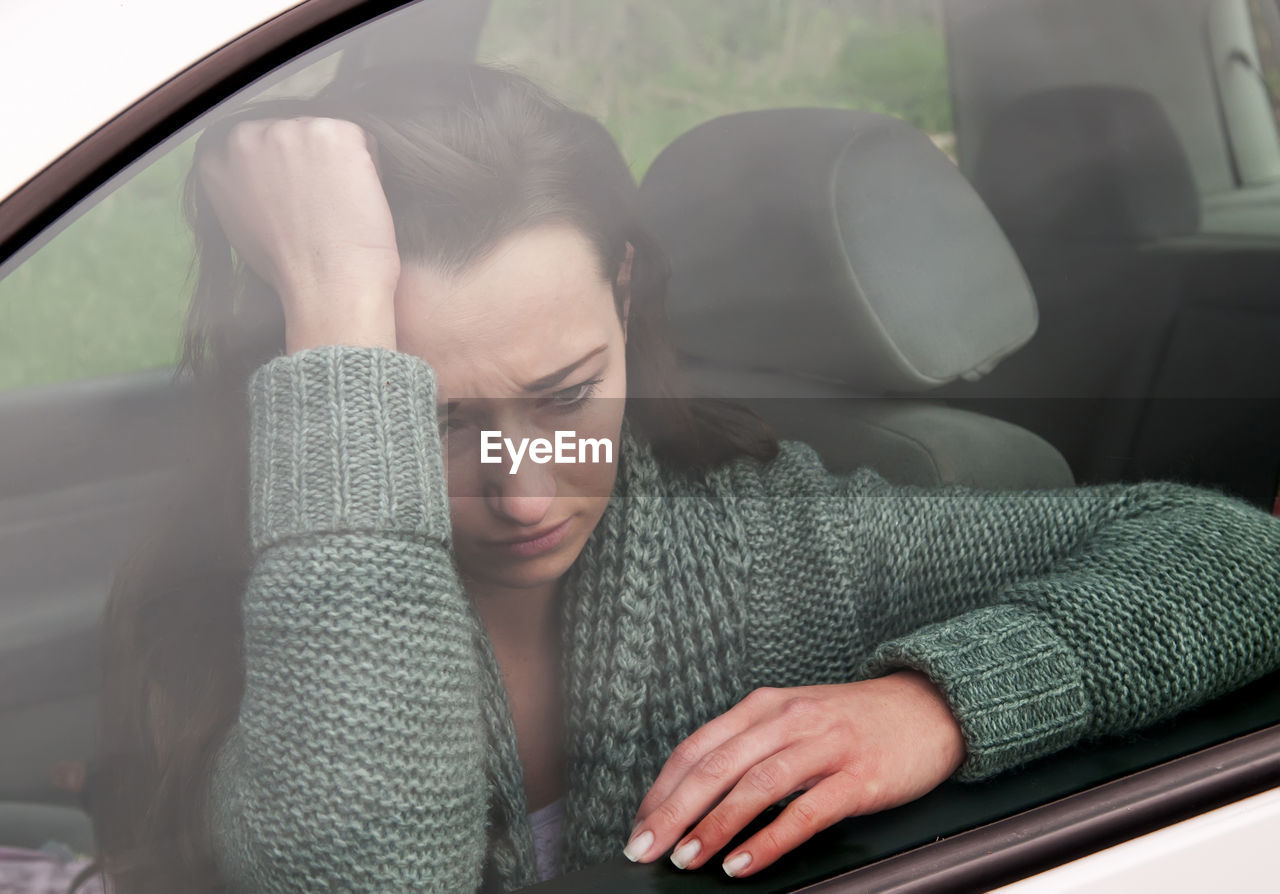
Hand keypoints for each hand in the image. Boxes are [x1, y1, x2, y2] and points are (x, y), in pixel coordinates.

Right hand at [197, 116, 399, 352]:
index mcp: (219, 156)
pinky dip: (370, 166)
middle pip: (294, 131)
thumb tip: (259, 176)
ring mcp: (290, 129)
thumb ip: (242, 186)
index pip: (259, 140)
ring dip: (341, 163)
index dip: (286, 168)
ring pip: (328, 134)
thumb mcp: (241, 224)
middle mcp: (247, 135)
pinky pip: (362, 139)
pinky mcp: (333, 131)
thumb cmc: (291, 269)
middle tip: (323, 208)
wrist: (327, 286)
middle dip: (312, 161)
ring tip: (340, 207)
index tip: (299, 196)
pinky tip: (358, 199)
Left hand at [624, 671, 965, 877]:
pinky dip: (769, 841)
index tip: (640, 825)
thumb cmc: (856, 721)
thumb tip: (699, 799)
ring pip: (755, 786)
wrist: (930, 706)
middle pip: (717, 767)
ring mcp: (825, 746)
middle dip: (673, 812)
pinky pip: (806, 812)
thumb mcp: (796, 719)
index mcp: (765, 706)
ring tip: (687, 859)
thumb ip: (752, 748)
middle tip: (645, 848)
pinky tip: (744, 863)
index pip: (698, 747)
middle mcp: (789, 720)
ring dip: (714, 827)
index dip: (662, 789)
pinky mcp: (860, 776)